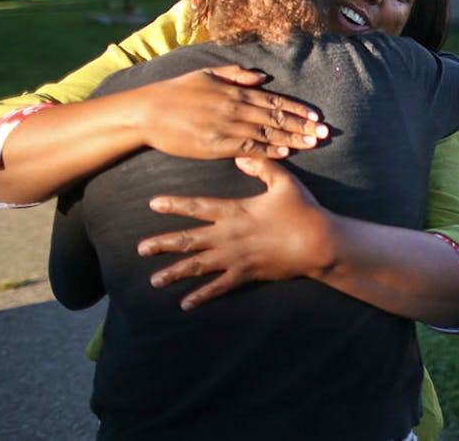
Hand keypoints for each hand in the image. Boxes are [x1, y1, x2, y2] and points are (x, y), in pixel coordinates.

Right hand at [133, 66, 326, 160]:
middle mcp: (236, 107)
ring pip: (267, 133)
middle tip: (325, 133)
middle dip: (303, 126)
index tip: (317, 117)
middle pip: (277, 118)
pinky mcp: (216, 145)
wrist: (148, 111)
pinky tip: (285, 152)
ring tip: (313, 143)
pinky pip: (248, 147)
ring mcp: (227, 126)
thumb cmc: (177, 91)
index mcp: (235, 91)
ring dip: (292, 138)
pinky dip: (268, 149)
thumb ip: (236, 75)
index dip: (298, 110)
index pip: (275, 101)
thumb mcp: (207, 74)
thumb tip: (262, 77)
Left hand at [137, 157, 335, 309]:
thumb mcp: (284, 182)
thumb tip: (240, 156)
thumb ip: (261, 166)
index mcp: (235, 211)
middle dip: (163, 244)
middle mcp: (229, 236)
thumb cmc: (302, 210)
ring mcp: (235, 258)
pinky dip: (201, 296)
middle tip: (140, 249)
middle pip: (189, 240)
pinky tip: (185, 303)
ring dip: (174, 273)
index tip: (153, 204)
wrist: (318, 242)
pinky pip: (218, 288)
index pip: (197, 207)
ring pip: (198, 266)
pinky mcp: (245, 275)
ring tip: (154, 280)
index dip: (174, 205)